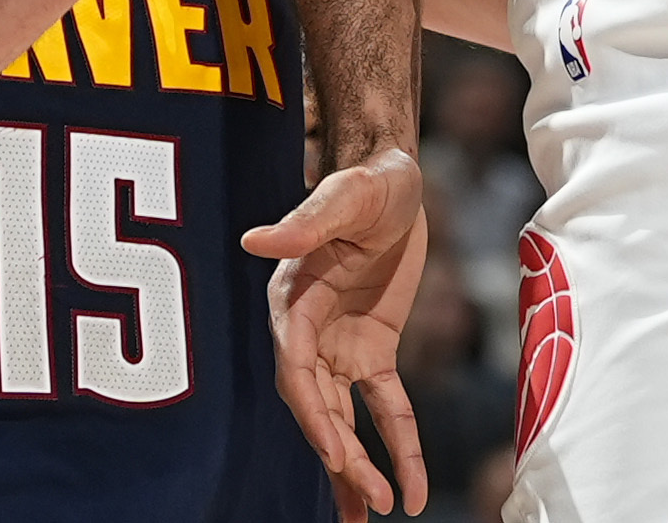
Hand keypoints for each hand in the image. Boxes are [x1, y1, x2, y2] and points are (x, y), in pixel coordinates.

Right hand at [245, 148, 429, 519]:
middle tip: (369, 501)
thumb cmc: (366, 183)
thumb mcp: (346, 196)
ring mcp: (339, 349)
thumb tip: (256, 239)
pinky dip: (398, 448)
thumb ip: (307, 223)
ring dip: (356, 469)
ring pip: (343, 421)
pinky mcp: (372, 353)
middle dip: (339, 456)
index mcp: (293, 302)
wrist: (394, 177)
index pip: (297, 370)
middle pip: (318, 407)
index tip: (335, 453)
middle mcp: (308, 334)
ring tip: (373, 513)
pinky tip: (410, 489)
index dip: (313, 413)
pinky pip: (385, 409)